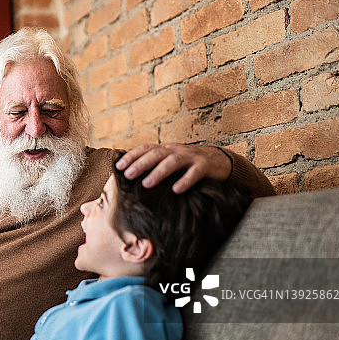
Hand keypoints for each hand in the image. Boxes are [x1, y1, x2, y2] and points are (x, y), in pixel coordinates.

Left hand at [116, 143, 231, 193]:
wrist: (219, 161)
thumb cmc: (189, 164)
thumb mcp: (170, 161)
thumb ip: (155, 166)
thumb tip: (130, 178)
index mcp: (166, 149)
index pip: (146, 148)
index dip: (132, 156)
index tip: (119, 167)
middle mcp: (176, 150)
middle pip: (156, 154)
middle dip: (141, 164)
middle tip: (128, 175)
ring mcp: (191, 157)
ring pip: (173, 161)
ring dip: (159, 172)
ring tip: (147, 184)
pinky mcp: (205, 166)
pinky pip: (194, 173)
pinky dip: (185, 180)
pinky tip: (176, 190)